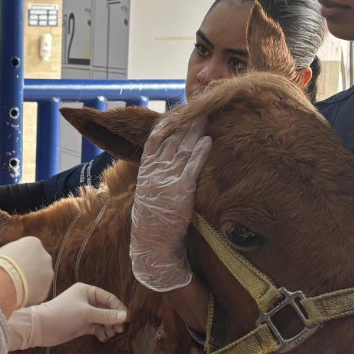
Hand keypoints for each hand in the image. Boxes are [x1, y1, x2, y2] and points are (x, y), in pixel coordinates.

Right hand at [0, 236, 54, 307]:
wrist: (3, 284)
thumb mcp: (4, 251)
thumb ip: (14, 253)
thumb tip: (14, 258)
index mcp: (34, 243)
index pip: (29, 249)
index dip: (20, 257)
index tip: (13, 264)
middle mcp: (45, 256)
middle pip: (37, 262)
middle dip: (29, 269)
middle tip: (16, 276)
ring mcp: (48, 273)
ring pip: (40, 278)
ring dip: (31, 282)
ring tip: (16, 287)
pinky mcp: (46, 289)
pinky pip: (37, 291)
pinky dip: (30, 293)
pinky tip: (19, 294)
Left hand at [7, 283, 127, 350]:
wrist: (42, 328)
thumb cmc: (63, 315)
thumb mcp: (87, 314)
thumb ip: (106, 315)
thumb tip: (125, 316)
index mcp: (87, 291)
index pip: (109, 298)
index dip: (119, 308)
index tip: (127, 320)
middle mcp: (87, 300)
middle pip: (107, 310)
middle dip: (114, 320)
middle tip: (119, 330)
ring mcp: (84, 313)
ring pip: (103, 320)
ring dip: (109, 327)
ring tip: (111, 335)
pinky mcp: (82, 325)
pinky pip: (96, 327)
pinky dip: (101, 332)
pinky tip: (103, 338)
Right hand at [130, 116, 211, 292]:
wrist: (151, 245)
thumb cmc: (152, 221)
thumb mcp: (147, 194)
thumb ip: (155, 176)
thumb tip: (166, 162)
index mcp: (145, 171)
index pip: (155, 140)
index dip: (167, 124)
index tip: (177, 113)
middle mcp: (154, 171)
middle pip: (172, 140)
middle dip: (186, 123)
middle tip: (200, 108)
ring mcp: (167, 180)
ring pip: (183, 149)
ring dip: (196, 132)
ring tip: (207, 118)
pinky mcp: (180, 191)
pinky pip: (192, 167)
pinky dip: (200, 152)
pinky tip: (208, 141)